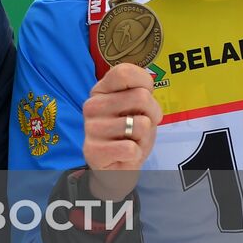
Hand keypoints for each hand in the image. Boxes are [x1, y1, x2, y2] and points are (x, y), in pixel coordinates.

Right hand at [81, 63, 162, 200]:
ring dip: (144, 137)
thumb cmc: (130, 134)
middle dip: (152, 114)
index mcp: (101, 90)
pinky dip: (136, 153)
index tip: (144, 96)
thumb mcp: (139, 109)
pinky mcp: (92, 150)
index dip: (145, 83)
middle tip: (141, 125)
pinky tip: (124, 154)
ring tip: (131, 141)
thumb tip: (143, 93)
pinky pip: (131, 148)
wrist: (116, 170)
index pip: (124, 72)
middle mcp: (92, 105)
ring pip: (140, 124)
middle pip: (141, 97)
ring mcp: (90, 128)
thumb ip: (140, 93)